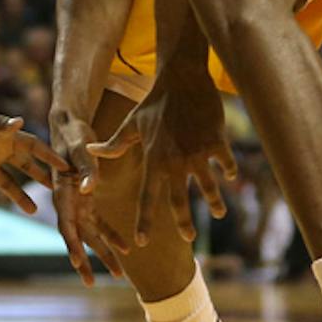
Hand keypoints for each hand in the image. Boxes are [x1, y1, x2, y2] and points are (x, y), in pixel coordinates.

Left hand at [0, 103, 68, 229]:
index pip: (32, 147)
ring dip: (17, 197)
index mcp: (2, 135)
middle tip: (57, 192)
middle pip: (23, 166)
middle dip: (40, 177)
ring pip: (4, 184)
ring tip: (31, 211)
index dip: (49, 157)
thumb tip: (21, 123)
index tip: (67, 168)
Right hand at [50, 111, 131, 285]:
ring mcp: (77, 202)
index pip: (65, 224)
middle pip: (76, 237)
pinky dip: (110, 235)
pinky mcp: (86, 199)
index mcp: (62, 192)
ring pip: (89, 234)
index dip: (71, 244)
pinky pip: (99, 222)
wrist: (70, 124)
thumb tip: (91, 188)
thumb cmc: (72, 134)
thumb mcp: (79, 149)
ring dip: (102, 253)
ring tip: (117, 274)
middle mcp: (67, 202)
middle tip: (90, 284)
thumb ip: (86, 169)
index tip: (77, 263)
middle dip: (84, 260)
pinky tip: (125, 248)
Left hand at [88, 70, 233, 246]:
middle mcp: (174, 160)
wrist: (181, 79)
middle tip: (187, 238)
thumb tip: (90, 152)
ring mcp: (197, 151)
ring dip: (214, 201)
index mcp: (153, 159)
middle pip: (178, 200)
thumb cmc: (155, 103)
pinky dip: (229, 170)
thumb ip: (114, 144)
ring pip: (208, 186)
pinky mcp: (216, 141)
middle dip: (183, 221)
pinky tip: (230, 176)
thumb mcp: (131, 124)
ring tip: (218, 213)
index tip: (141, 242)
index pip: (146, 197)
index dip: (144, 221)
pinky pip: (226, 163)